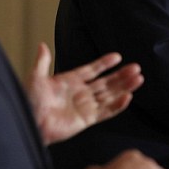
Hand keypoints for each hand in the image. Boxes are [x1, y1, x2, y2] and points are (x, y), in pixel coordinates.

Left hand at [25, 43, 143, 144]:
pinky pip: (105, 112)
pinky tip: (127, 97)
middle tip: (136, 68)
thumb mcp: (35, 77)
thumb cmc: (29, 101)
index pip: (92, 70)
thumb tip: (42, 45)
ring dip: (124, 87)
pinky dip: (117, 105)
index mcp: (70, 81)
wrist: (29, 122)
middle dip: (121, 76)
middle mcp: (80, 93)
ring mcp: (85, 106)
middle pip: (106, 82)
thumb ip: (42, 62)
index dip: (104, 63)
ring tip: (138, 79)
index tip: (117, 57)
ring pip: (109, 95)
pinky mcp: (86, 119)